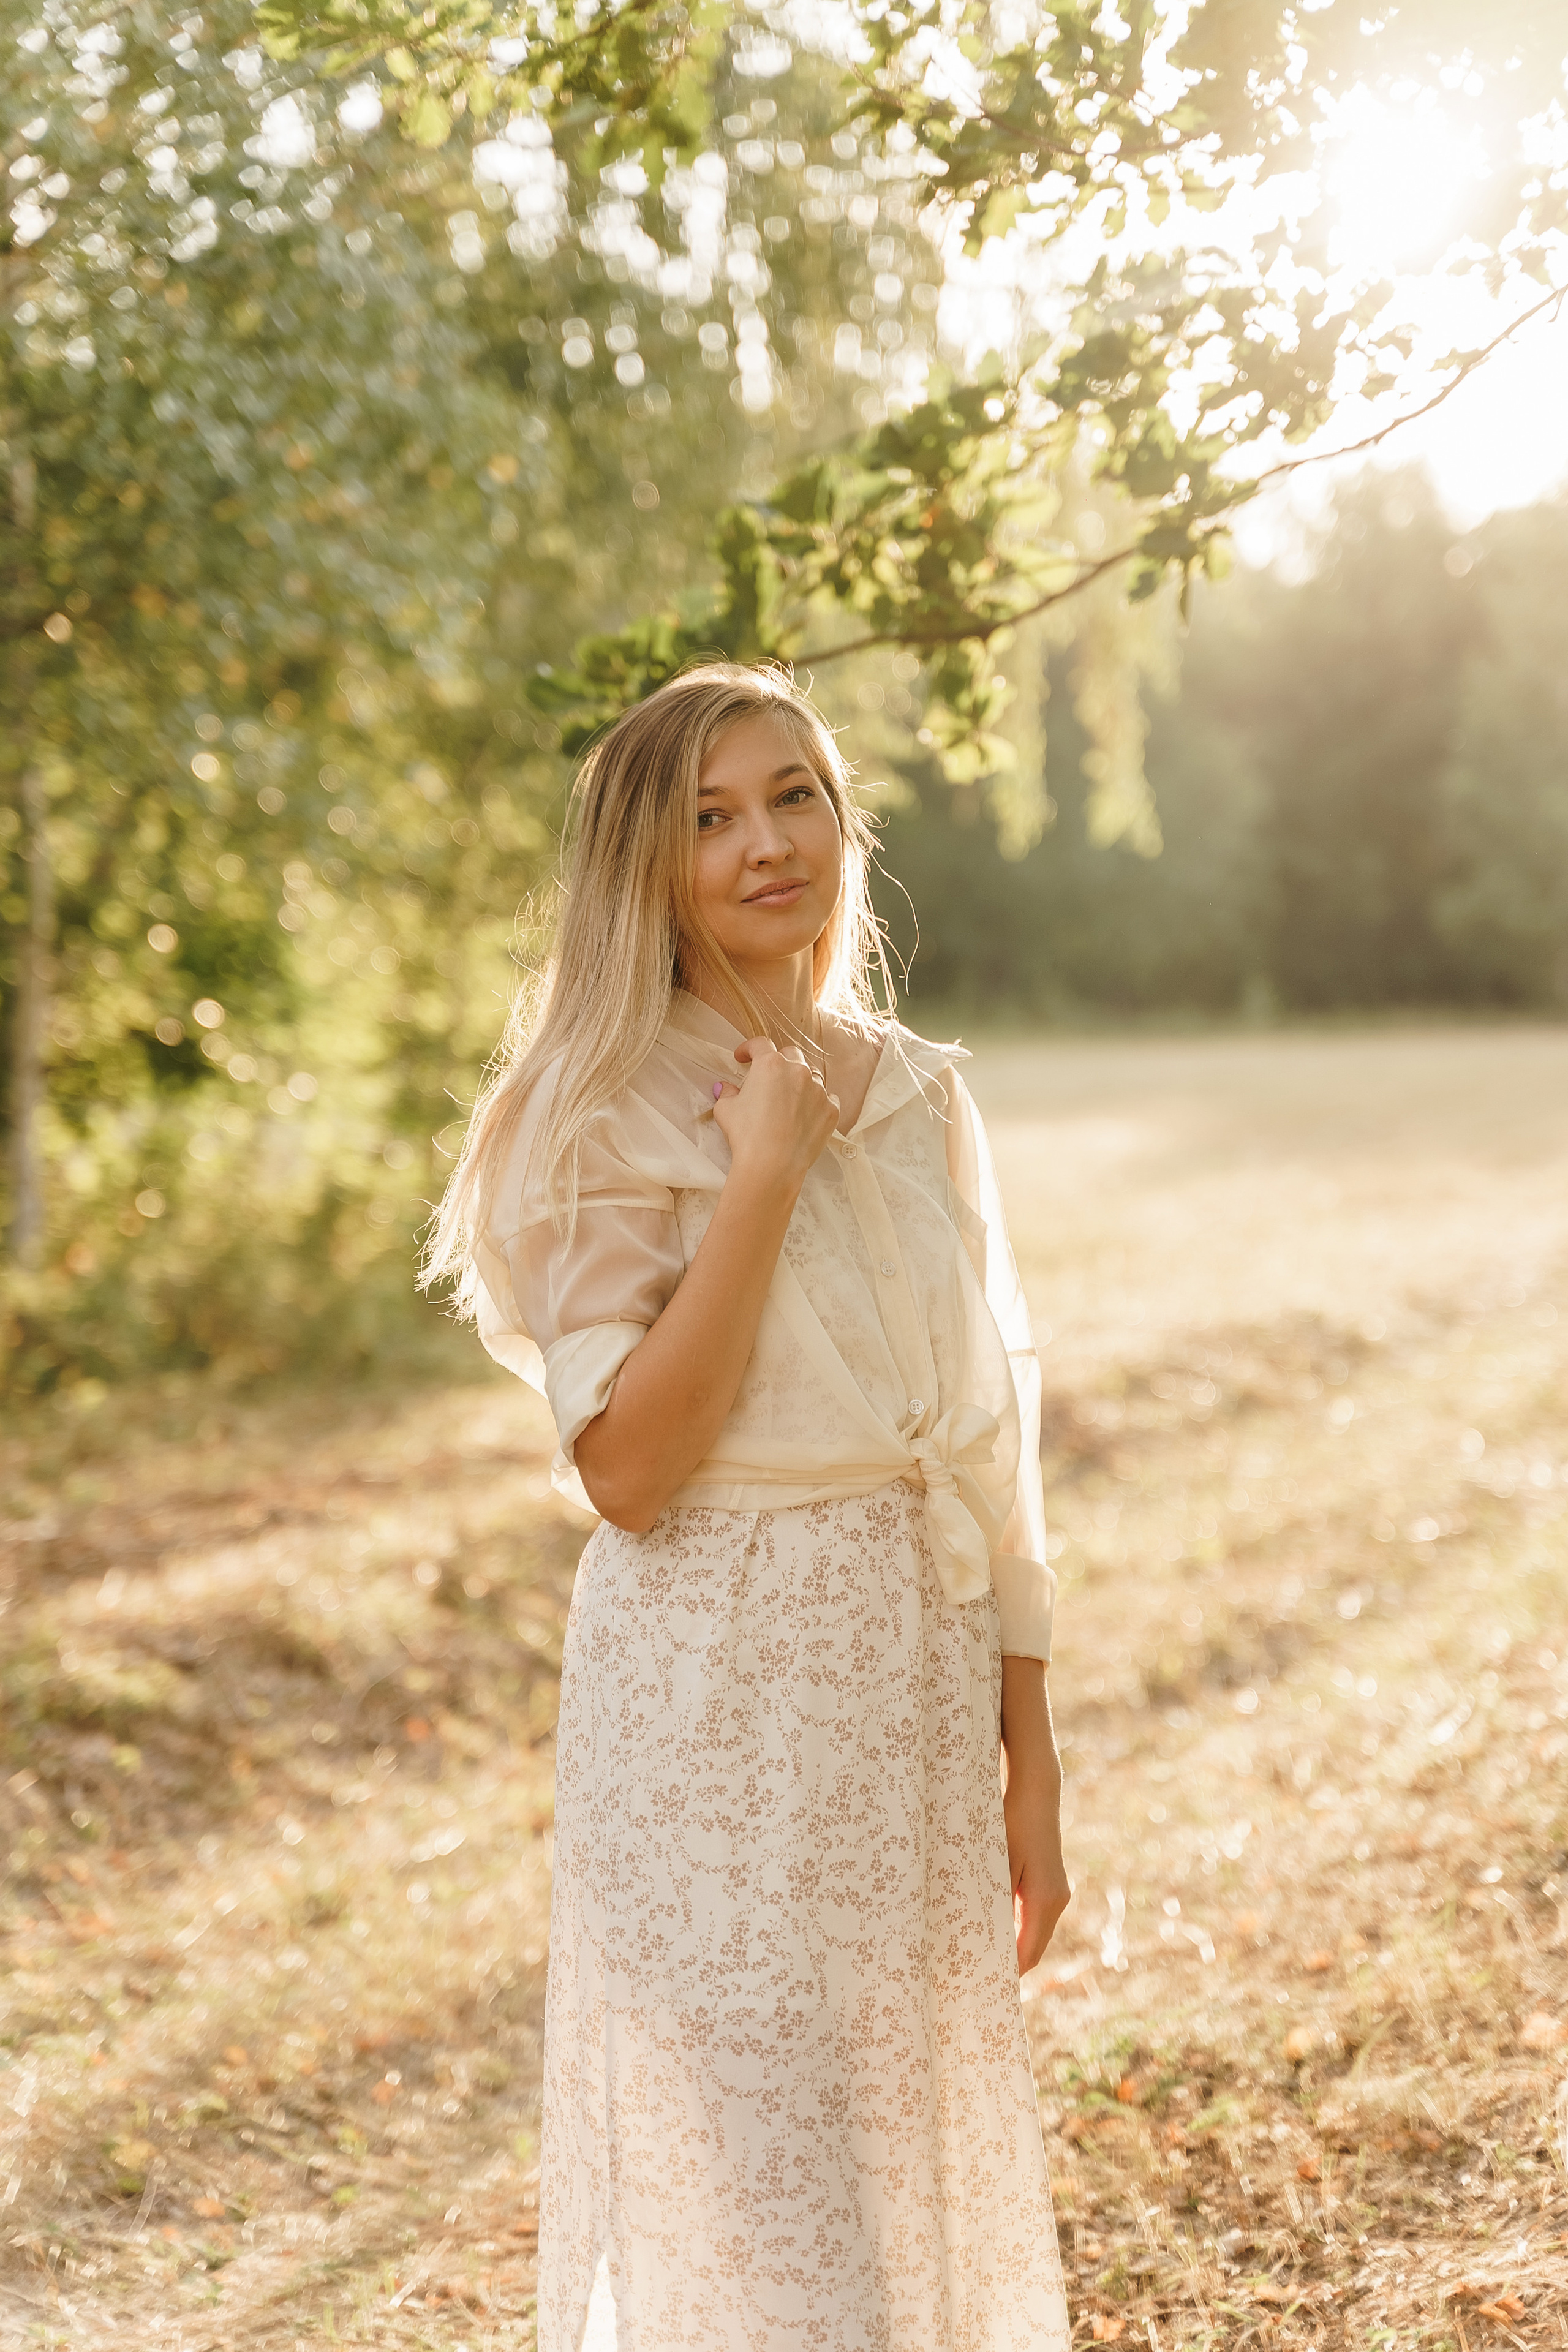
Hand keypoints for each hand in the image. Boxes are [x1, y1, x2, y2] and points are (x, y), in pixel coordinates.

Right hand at [712, 1036, 838, 1191]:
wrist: (772, 1165)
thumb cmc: (747, 1136)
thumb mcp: (726, 1110)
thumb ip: (727, 1093)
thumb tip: (726, 1089)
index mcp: (770, 1065)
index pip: (760, 1045)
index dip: (749, 1049)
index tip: (743, 1057)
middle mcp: (798, 1072)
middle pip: (790, 1055)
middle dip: (778, 1062)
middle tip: (767, 1078)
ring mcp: (818, 1090)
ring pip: (811, 1075)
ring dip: (799, 1081)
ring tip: (788, 1098)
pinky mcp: (830, 1110)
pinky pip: (828, 1098)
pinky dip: (817, 1102)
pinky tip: (806, 1112)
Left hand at [1000, 1657, 1070, 1975]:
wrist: (1035, 1788)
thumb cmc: (1012, 1821)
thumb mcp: (997, 1861)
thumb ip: (991, 1899)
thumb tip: (979, 1936)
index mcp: (1044, 1901)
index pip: (1026, 1956)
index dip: (1004, 1975)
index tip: (980, 1991)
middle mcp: (1055, 1902)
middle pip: (1030, 1950)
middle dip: (1005, 1966)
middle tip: (973, 1983)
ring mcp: (1055, 1893)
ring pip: (1030, 1933)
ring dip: (1008, 1947)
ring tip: (977, 1961)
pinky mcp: (1048, 1882)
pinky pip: (1030, 1917)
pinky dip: (1013, 1929)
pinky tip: (989, 1930)